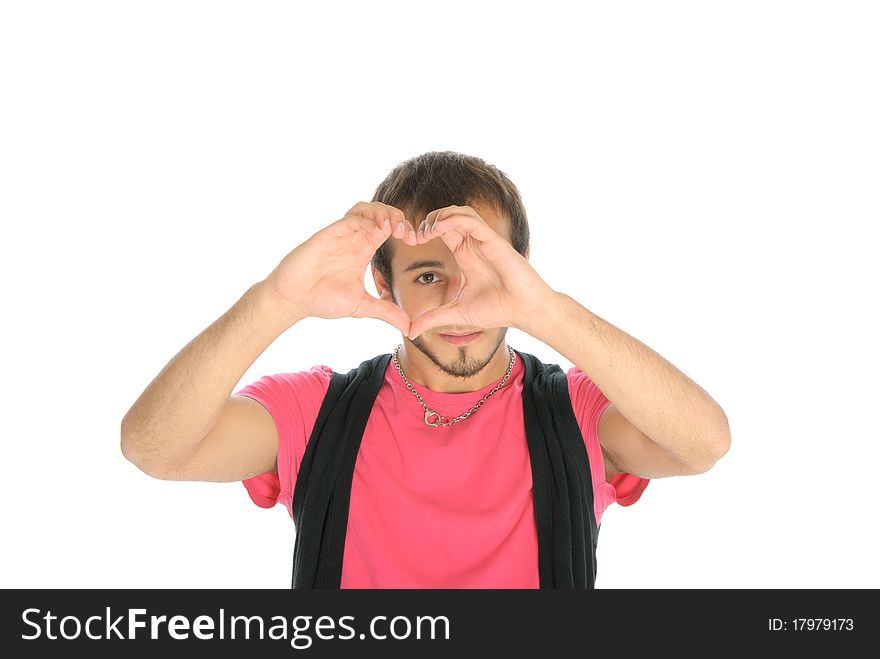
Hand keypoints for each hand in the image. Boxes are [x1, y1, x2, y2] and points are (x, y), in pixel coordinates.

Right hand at [262, 201, 415, 334]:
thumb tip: (409, 328)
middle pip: (381, 212)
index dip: (404, 229)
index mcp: (364, 248)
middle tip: (408, 234)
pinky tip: (377, 230)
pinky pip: (351, 217)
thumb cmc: (322, 299)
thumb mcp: (362, 307)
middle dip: (398, 217)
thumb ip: (386, 313)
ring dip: (384, 213)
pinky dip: (367, 219)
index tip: (416, 242)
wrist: (293, 299)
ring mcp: (341, 234)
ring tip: (395, 228)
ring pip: (366, 208)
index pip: (389, 227)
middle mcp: (354, 238)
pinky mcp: (329, 233)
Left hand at [407, 205, 556, 339]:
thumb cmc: (498, 310)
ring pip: (461, 212)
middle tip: (416, 236)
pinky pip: (472, 222)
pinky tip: (438, 229)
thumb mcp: (456, 314)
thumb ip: (433, 318)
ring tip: (427, 231)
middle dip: (429, 220)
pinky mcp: (495, 242)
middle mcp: (474, 244)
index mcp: (465, 254)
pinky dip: (453, 220)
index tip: (412, 242)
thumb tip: (410, 331)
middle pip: (449, 215)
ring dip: (440, 216)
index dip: (425, 230)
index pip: (443, 230)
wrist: (524, 312)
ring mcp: (485, 241)